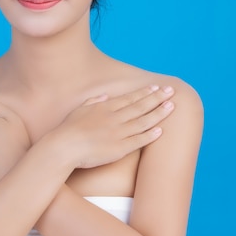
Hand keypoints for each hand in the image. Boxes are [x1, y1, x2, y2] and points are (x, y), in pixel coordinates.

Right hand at [52, 85, 174, 169]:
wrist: (63, 147)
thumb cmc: (67, 129)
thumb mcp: (79, 110)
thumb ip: (93, 102)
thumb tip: (104, 95)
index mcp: (104, 107)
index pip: (129, 98)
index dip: (144, 93)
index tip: (156, 87)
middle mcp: (114, 117)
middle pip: (140, 106)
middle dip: (157, 97)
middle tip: (171, 91)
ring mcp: (118, 132)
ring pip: (143, 121)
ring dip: (158, 113)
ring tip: (171, 106)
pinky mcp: (119, 148)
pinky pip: (138, 140)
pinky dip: (150, 135)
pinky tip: (161, 130)